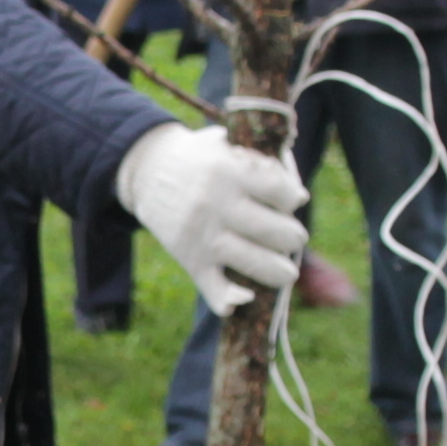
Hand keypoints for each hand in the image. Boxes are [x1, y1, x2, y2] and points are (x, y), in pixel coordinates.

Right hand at [118, 124, 310, 313]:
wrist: (146, 172)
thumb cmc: (201, 159)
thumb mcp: (228, 145)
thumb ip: (264, 163)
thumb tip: (300, 197)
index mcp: (229, 172)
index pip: (278, 192)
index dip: (292, 198)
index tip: (294, 200)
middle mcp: (216, 204)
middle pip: (273, 231)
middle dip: (292, 237)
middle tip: (293, 238)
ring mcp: (202, 236)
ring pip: (251, 262)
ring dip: (278, 272)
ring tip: (286, 273)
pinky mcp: (190, 260)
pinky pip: (214, 288)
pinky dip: (229, 300)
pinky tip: (245, 298)